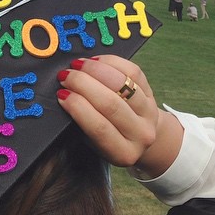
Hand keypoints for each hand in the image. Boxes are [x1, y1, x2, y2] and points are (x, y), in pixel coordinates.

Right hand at [56, 55, 183, 177]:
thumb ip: (81, 124)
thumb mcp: (93, 143)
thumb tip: (65, 95)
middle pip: (111, 103)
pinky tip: (95, 60)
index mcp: (123, 153)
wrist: (139, 135)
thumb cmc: (107, 138)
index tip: (61, 94)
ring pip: (123, 84)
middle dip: (83, 84)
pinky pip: (133, 71)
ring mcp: (149, 113)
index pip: (99, 128)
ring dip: (96, 70)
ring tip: (78, 64)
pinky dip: (112, 62)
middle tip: (66, 75)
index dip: (79, 108)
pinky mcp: (152, 93)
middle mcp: (141, 134)